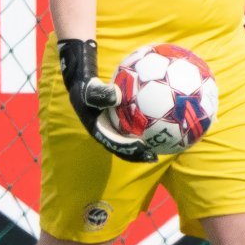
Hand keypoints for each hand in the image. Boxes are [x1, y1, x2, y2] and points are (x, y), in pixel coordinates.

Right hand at [57, 39, 156, 162]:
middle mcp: (107, 134)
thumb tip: (117, 95)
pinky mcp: (118, 125)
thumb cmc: (88, 88)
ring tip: (161, 148)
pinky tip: (160, 126)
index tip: (141, 148)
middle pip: (123, 149)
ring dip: (143, 147)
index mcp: (99, 131)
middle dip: (137, 155)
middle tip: (154, 157)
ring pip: (128, 142)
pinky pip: (132, 130)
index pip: (114, 143)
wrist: (84, 88)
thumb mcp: (91, 90)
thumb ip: (101, 93)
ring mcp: (112, 131)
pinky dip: (144, 131)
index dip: (127, 149)